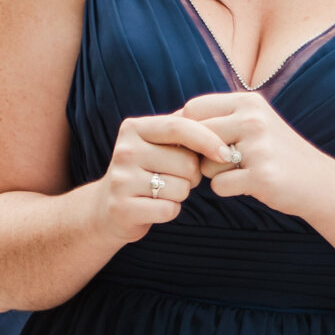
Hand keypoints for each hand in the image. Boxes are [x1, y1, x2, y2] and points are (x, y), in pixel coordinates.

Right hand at [94, 111, 229, 243]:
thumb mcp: (157, 144)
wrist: (108, 207)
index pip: (179, 127)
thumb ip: (183, 130)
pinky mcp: (122, 208)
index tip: (226, 154)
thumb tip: (222, 123)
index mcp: (135, 128)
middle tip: (177, 178)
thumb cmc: (146, 170)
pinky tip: (155, 207)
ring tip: (163, 191)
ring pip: (180, 188)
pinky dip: (171, 211)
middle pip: (186, 163)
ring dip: (181, 194)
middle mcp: (125, 150)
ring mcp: (121, 179)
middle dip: (193, 175)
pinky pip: (169, 209)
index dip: (208, 139)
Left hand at [181, 90, 334, 219]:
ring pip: (204, 163)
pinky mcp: (262, 175)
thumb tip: (171, 122)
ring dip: (214, 174)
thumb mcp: (254, 123)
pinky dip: (228, 190)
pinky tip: (249, 185)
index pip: (194, 108)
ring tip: (241, 172)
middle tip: (216, 164)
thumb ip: (219, 119)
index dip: (186, 129)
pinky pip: (219, 186)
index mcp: (249, 101)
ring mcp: (259, 147)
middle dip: (197, 154)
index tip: (194, 145)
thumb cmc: (277, 153)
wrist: (320, 183)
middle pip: (195, 135)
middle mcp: (254, 119)